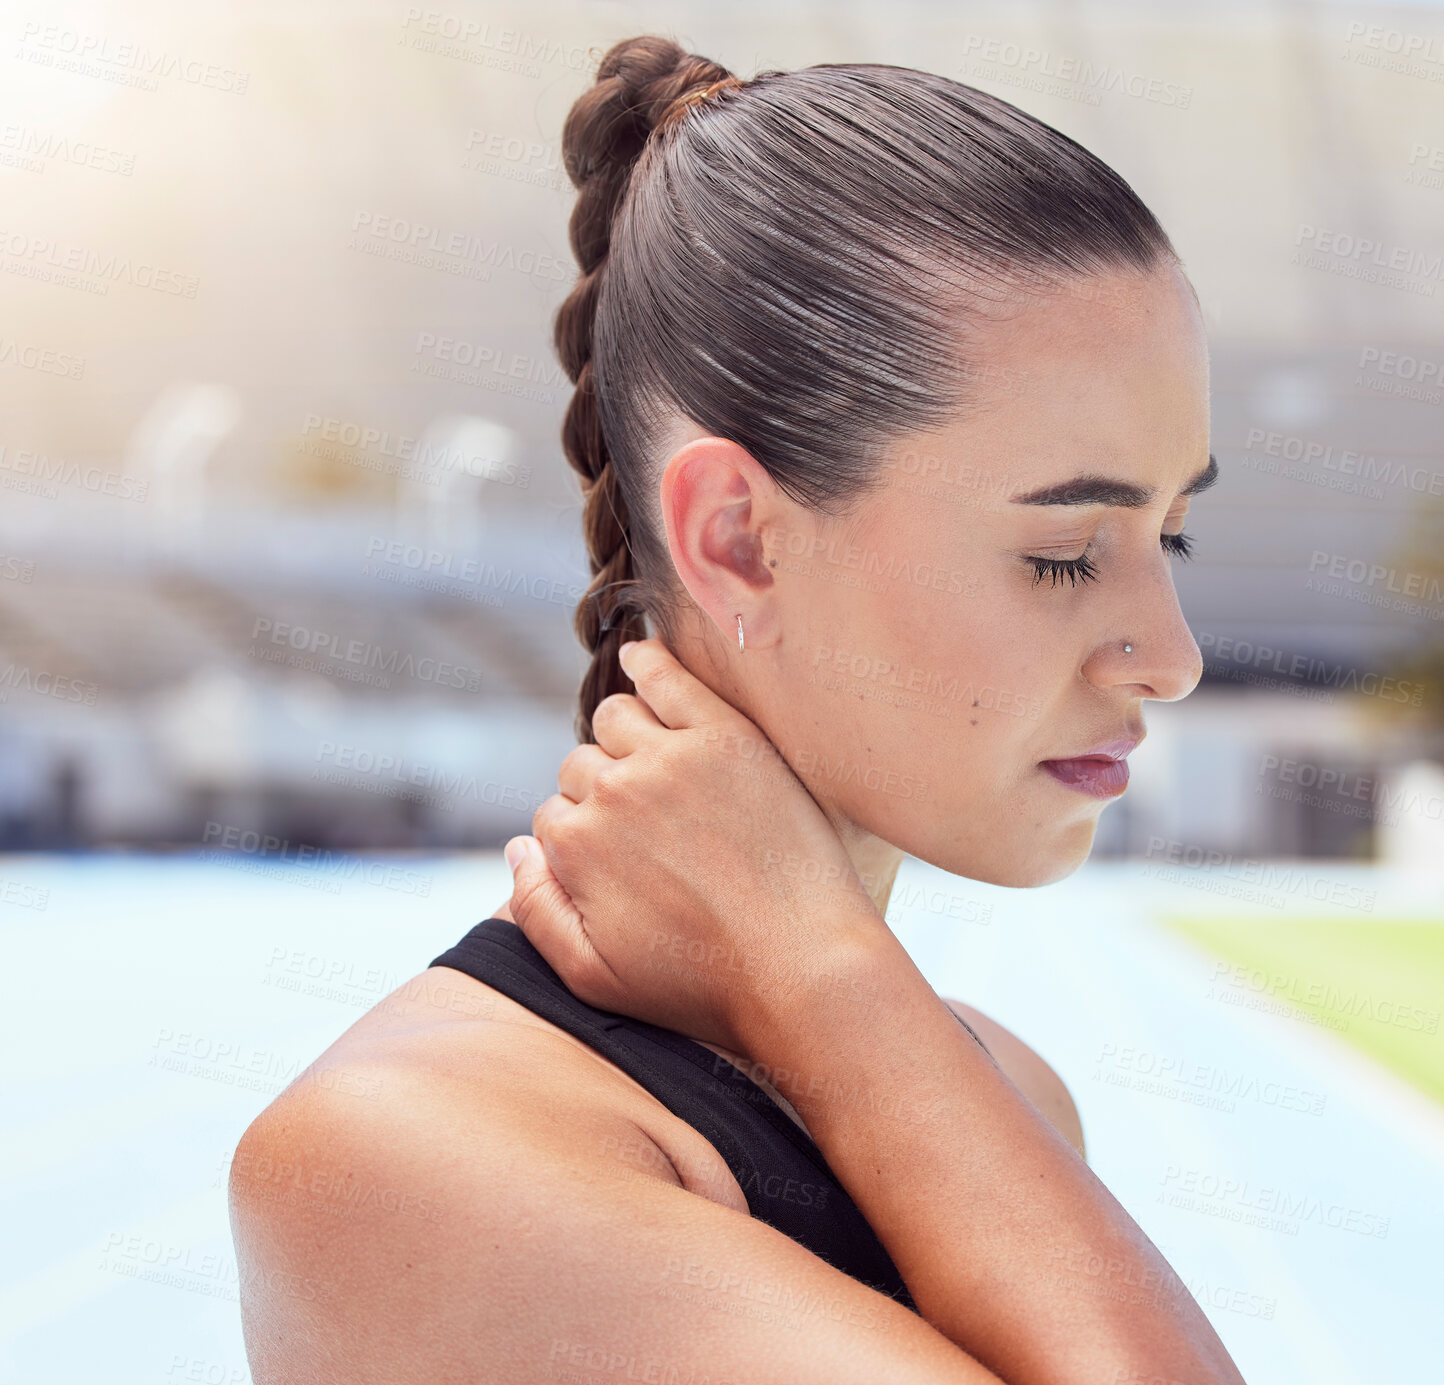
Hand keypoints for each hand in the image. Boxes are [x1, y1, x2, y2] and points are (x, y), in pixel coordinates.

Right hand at [504, 639, 885, 1051]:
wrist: (803, 967)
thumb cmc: (702, 984)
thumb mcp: (593, 976)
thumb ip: (535, 912)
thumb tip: (516, 847)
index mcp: (577, 845)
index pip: (553, 815)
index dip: (581, 837)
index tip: (620, 857)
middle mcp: (615, 791)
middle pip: (581, 765)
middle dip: (600, 789)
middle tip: (649, 824)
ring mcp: (672, 756)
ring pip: (614, 716)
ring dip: (620, 734)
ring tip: (648, 758)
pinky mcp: (726, 735)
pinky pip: (668, 676)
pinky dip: (647, 660)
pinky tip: (641, 659)